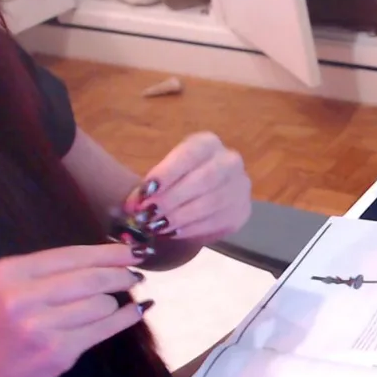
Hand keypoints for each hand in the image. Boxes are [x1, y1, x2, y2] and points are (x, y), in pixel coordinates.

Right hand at [0, 244, 149, 376]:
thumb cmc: (2, 324)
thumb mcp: (13, 286)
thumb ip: (55, 270)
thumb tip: (115, 256)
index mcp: (10, 272)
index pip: (72, 255)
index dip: (109, 253)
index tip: (134, 251)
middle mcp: (22, 297)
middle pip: (92, 278)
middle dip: (120, 274)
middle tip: (135, 275)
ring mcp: (41, 326)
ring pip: (102, 303)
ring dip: (114, 302)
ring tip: (110, 303)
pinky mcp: (59, 351)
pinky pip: (106, 328)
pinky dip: (125, 317)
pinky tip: (135, 310)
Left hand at [126, 132, 251, 242]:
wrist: (204, 194)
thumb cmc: (177, 180)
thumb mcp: (165, 172)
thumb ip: (152, 185)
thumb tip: (134, 205)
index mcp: (208, 143)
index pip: (189, 154)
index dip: (167, 173)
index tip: (144, 192)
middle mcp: (230, 161)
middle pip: (204, 179)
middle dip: (172, 199)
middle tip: (147, 214)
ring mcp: (240, 187)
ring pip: (212, 203)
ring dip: (181, 217)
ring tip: (157, 226)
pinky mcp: (242, 211)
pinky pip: (218, 222)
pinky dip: (193, 229)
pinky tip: (173, 233)